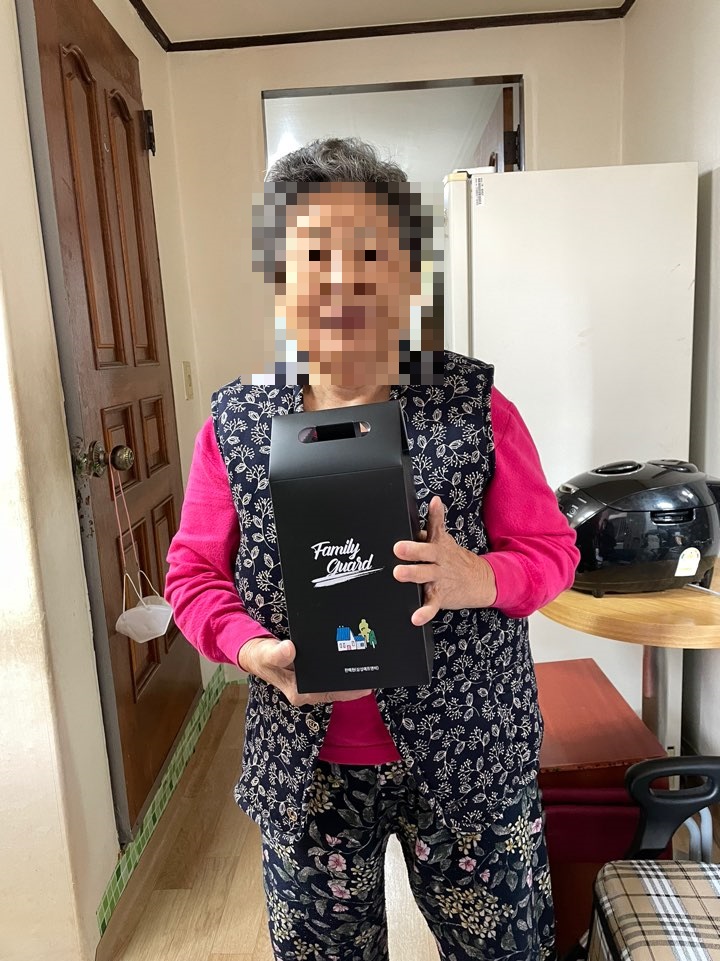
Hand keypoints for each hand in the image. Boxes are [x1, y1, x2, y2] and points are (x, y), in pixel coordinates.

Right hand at [237, 636, 371, 707]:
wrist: (255, 653)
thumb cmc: (260, 656)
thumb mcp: (265, 654)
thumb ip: (276, 654)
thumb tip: (290, 649)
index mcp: (300, 692)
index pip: (331, 694)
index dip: (349, 690)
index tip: (367, 685)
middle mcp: (309, 689)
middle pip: (337, 686)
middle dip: (355, 678)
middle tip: (375, 665)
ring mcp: (312, 681)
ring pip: (337, 678)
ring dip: (350, 670)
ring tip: (371, 657)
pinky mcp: (314, 670)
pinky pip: (332, 669)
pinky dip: (342, 662)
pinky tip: (354, 650)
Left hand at [393, 495, 496, 626]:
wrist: (482, 581)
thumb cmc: (455, 559)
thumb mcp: (446, 540)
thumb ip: (435, 522)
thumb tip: (434, 501)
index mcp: (439, 545)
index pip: (437, 527)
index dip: (435, 514)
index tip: (433, 503)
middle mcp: (440, 560)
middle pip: (427, 552)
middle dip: (413, 549)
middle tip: (398, 548)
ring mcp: (440, 578)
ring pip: (426, 576)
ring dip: (414, 575)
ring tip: (400, 574)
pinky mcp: (441, 596)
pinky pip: (431, 605)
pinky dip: (424, 612)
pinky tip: (415, 617)